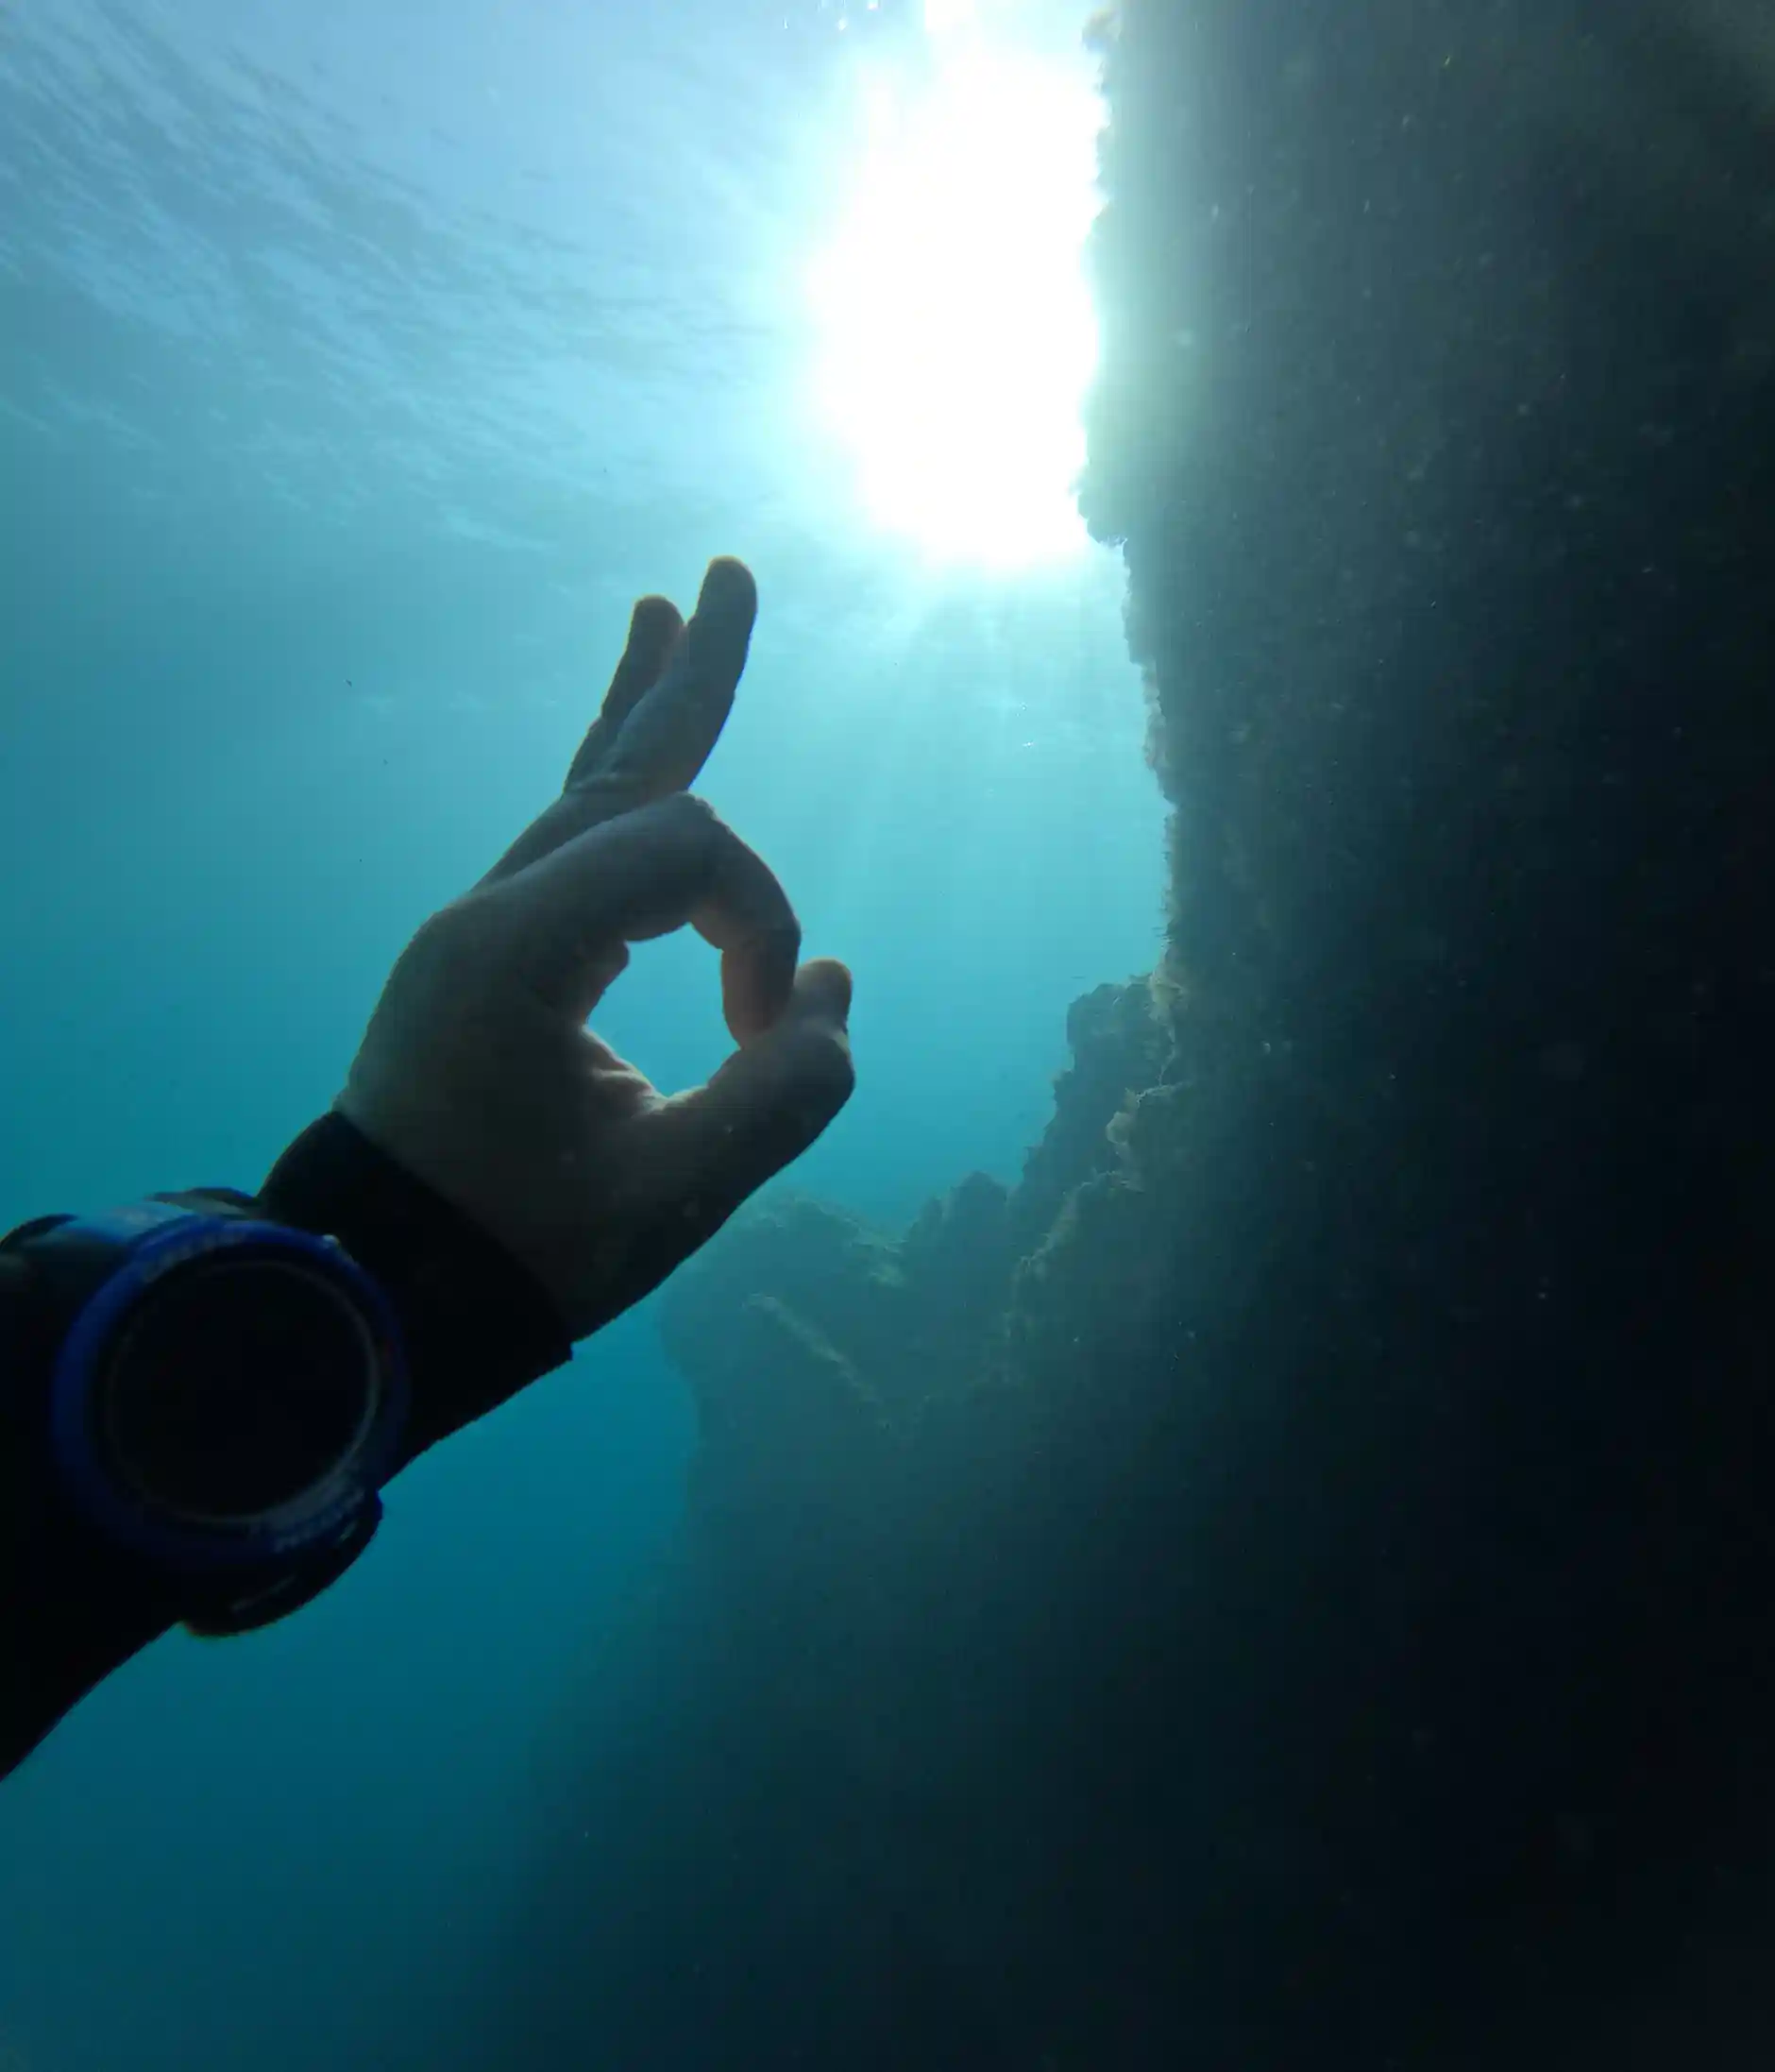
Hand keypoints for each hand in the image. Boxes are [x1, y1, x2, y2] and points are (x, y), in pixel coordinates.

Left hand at [335, 557, 853, 1339]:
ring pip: (583, 794)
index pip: (686, 856)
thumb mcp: (673, 1197)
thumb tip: (832, 993)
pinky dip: (614, 795)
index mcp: (517, 951)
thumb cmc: (516, 1253)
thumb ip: (783, 1098)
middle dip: (689, 684)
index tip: (769, 1037)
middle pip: (616, 769)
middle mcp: (490, 913)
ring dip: (645, 720)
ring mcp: (481, 931)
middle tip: (727, 574)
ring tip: (668, 619)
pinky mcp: (491, 963)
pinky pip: (565, 850)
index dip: (761, 924)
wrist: (379, 1292)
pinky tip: (633, 750)